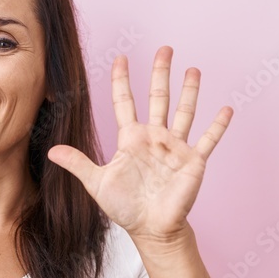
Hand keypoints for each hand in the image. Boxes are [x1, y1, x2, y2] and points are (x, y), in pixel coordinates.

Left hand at [46, 45, 232, 245]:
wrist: (151, 229)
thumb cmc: (125, 207)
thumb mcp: (97, 183)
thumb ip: (78, 164)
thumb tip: (51, 151)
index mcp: (131, 139)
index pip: (125, 102)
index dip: (122, 80)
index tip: (121, 58)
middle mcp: (155, 137)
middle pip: (158, 98)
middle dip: (161, 73)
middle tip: (165, 48)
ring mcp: (175, 147)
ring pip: (184, 111)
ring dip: (189, 91)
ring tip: (193, 69)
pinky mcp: (193, 160)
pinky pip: (208, 139)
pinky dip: (217, 125)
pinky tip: (226, 108)